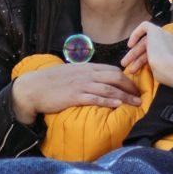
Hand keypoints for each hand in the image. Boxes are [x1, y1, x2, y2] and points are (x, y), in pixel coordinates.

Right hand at [12, 62, 140, 124]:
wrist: (33, 88)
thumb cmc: (50, 82)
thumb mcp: (70, 73)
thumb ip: (84, 75)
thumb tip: (96, 81)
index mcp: (85, 68)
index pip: (111, 69)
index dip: (126, 78)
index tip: (133, 86)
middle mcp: (86, 74)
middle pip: (114, 77)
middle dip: (130, 86)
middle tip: (139, 95)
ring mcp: (80, 85)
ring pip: (109, 89)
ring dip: (125, 96)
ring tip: (135, 103)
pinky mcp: (74, 96)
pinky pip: (95, 98)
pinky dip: (108, 102)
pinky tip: (117, 105)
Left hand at [123, 21, 172, 89]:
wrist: (169, 67)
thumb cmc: (167, 75)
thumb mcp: (164, 73)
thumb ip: (158, 67)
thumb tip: (152, 69)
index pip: (165, 51)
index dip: (153, 60)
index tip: (145, 68)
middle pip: (153, 48)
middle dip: (140, 59)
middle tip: (131, 69)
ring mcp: (165, 34)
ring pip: (146, 42)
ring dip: (134, 54)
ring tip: (125, 65)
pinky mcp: (156, 29)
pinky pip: (145, 27)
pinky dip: (136, 34)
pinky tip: (130, 45)